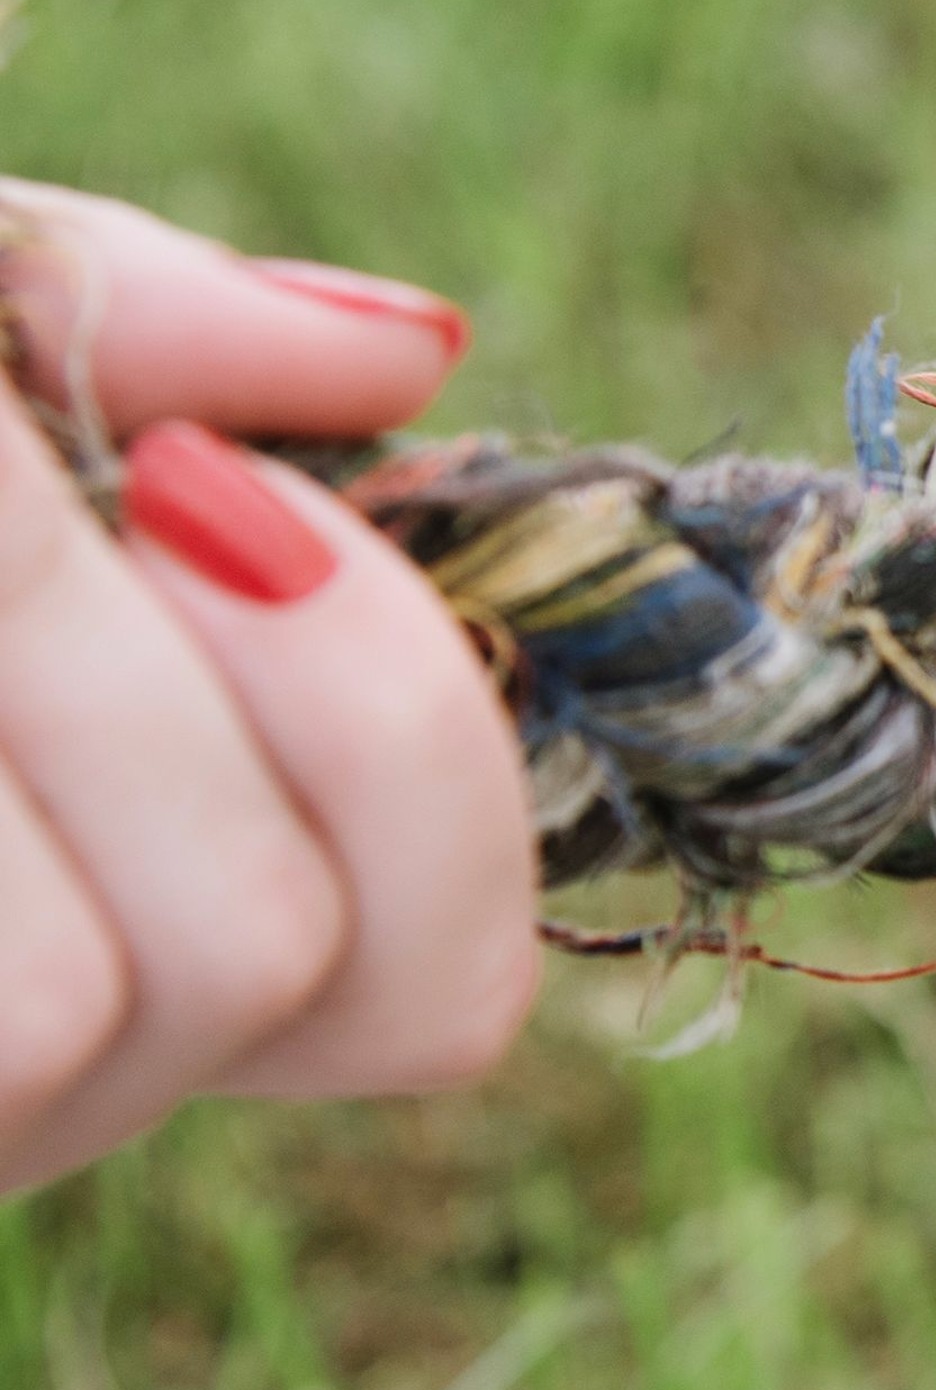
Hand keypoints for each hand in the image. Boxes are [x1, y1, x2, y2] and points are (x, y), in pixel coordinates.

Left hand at [0, 182, 534, 1194]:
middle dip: (251, 662)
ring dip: (75, 665)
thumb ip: (149, 321)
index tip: (226, 489)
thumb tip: (421, 350)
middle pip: (375, 975)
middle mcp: (63, 1067)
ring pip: (199, 981)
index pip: (437, 988)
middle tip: (77, 478)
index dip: (414, 747)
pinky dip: (2, 712)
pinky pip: (44, 1009)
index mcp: (134, 904)